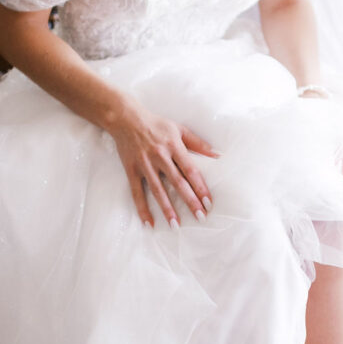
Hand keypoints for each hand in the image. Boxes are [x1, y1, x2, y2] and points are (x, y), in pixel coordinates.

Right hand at [107, 98, 217, 227]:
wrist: (125, 118)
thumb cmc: (156, 124)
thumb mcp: (179, 129)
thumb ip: (198, 143)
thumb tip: (217, 155)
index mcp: (174, 146)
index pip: (191, 170)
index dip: (200, 187)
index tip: (209, 202)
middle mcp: (160, 157)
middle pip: (178, 183)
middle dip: (190, 201)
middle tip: (200, 217)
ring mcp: (145, 165)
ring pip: (158, 190)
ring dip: (167, 209)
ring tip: (176, 225)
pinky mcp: (132, 170)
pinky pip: (137, 193)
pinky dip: (142, 208)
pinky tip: (148, 223)